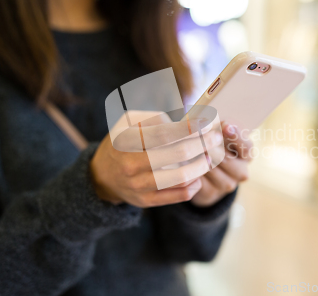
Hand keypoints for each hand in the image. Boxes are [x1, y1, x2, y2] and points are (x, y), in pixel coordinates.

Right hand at [90, 112, 222, 207]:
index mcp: (127, 140)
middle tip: (215, 138)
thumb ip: (153, 117)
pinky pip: (177, 196)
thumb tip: (183, 120)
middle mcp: (131, 164)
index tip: (206, 122)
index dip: (189, 127)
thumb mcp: (127, 122)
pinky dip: (193, 186)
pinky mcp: (145, 201)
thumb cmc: (121, 143)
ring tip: (210, 157)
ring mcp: (138, 185)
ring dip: (201, 166)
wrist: (101, 176)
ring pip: (181, 177)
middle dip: (202, 144)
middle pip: (178, 154)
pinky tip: (199, 177)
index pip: (165, 133)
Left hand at [191, 122, 252, 206]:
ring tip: (185, 148)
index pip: (246, 146)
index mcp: (246, 154)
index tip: (225, 125)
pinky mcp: (211, 194)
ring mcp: (227, 184)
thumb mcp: (217, 134)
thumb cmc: (212, 146)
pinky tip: (181, 162)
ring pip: (210, 169)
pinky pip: (198, 180)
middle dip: (209, 146)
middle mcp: (241, 171)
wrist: (206, 176)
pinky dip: (189, 170)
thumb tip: (192, 114)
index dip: (236, 135)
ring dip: (197, 158)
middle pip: (226, 159)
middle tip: (196, 136)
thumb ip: (212, 124)